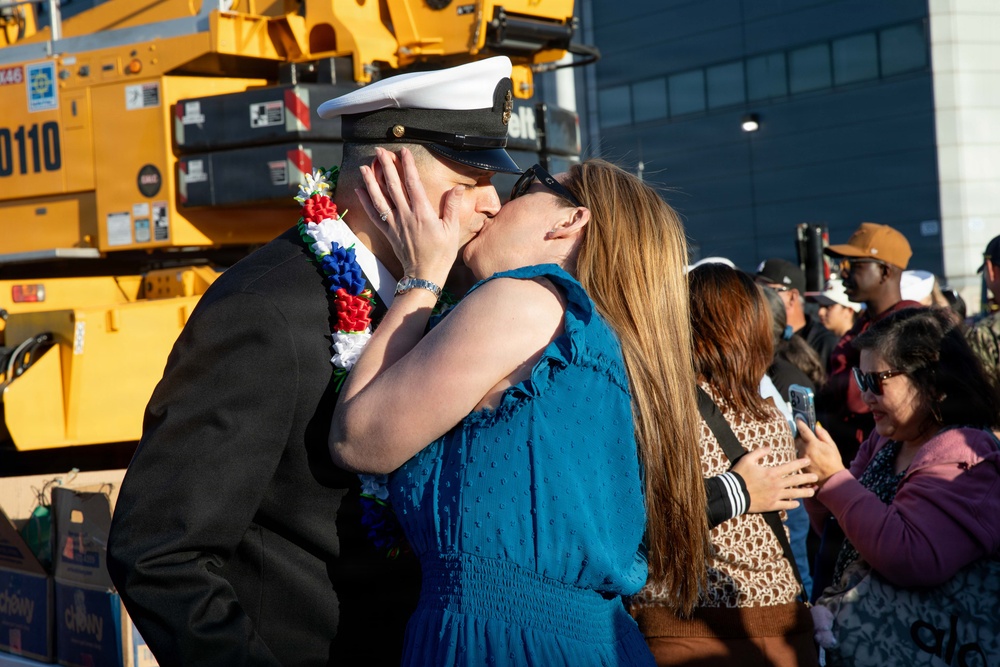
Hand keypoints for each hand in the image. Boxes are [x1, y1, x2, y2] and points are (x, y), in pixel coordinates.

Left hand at [356, 147, 464, 286]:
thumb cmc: (441, 253)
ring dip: (371, 181)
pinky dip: (365, 202)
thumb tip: (457, 187)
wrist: (425, 275)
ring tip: (365, 166)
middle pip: (393, 186)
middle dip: (386, 167)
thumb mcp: (452, 230)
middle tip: (380, 151)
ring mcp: (394, 224)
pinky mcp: (388, 232)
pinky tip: (359, 190)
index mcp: (423, 213)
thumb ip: (451, 207)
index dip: (407, 166)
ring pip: (380, 198)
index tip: (403, 151)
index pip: (413, 184)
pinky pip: (374, 215)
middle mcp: (406, 216)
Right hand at [732, 446, 818, 512]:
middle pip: (796, 481)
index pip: (790, 467)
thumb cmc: (739, 475)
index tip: (808, 461)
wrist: (733, 493)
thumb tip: (769, 448)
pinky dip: (792, 504)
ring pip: (794, 494)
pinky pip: (785, 505)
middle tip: (816, 476)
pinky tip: (797, 503)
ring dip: (805, 493)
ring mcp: (775, 496)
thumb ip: (759, 452)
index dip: (800, 463)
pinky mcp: (771, 505)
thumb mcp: (747, 459)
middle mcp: (776, 484)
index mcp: (772, 473)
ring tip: (813, 491)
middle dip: (808, 478)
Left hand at [794, 420, 845, 486]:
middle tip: (804, 435)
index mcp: (813, 444)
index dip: (800, 423)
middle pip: (797, 438)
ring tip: (808, 448)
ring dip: (800, 446)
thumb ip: (823, 434)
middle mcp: (805, 450)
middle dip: (800, 436)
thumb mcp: (832, 446)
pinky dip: (801, 454)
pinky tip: (807, 456)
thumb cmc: (834, 461)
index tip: (798, 418)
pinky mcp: (799, 465)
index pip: (804, 430)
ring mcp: (801, 458)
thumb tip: (816, 426)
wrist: (831, 478)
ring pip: (797, 447)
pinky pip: (797, 456)